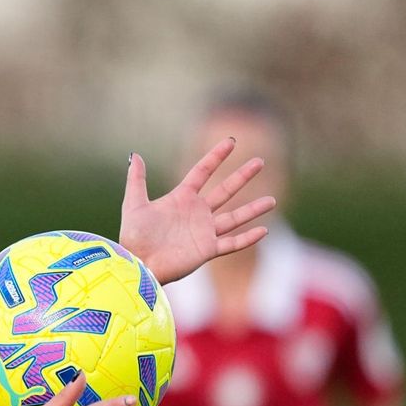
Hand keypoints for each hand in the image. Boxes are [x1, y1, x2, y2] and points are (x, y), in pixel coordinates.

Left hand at [119, 139, 274, 284]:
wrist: (138, 264)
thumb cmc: (134, 237)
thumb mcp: (134, 204)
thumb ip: (136, 179)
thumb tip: (135, 154)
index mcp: (181, 199)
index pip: (202, 172)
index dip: (216, 156)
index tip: (231, 141)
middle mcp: (196, 213)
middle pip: (225, 190)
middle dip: (242, 176)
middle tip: (259, 162)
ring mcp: (204, 232)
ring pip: (234, 217)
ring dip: (253, 209)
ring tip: (272, 200)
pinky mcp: (207, 250)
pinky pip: (232, 243)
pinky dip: (248, 238)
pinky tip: (264, 230)